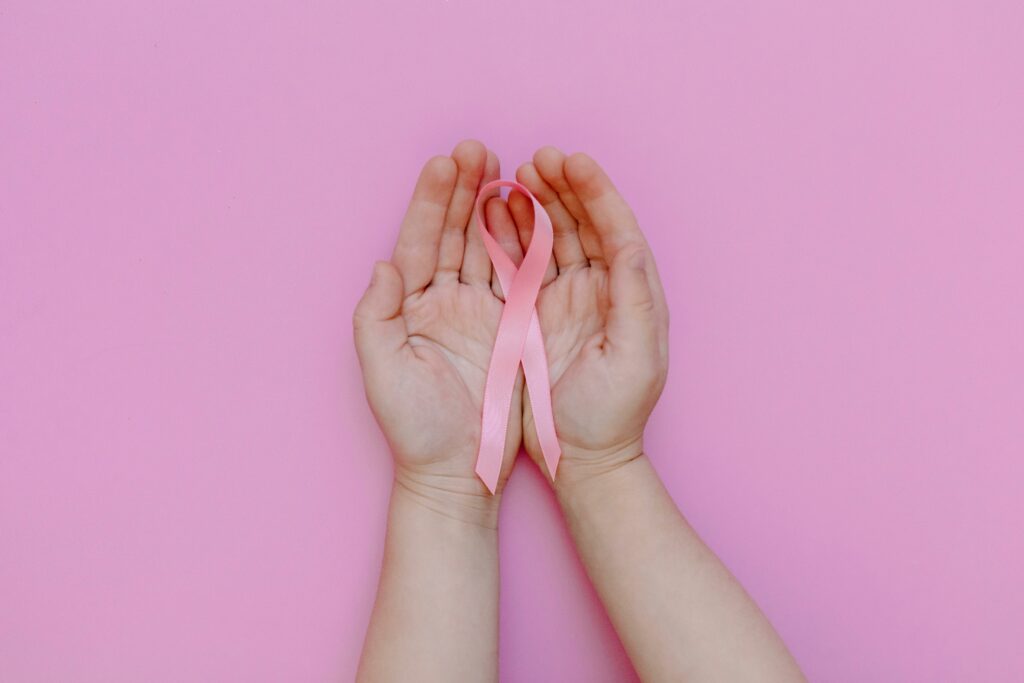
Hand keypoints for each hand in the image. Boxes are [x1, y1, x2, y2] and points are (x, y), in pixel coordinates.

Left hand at [353, 140, 521, 519]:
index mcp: (409, 306)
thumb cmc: (416, 429)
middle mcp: (441, 301)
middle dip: (463, 190)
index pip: (418, 240)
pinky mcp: (511, 327)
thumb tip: (383, 265)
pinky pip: (518, 276)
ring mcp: (478, 311)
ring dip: (494, 207)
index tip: (445, 162)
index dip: (430, 201)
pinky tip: (530, 212)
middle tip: (477, 148)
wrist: (459, 471)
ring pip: (486, 247)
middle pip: (452, 233)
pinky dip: (523, 243)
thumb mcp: (383, 373)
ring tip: (506, 168)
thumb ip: (374, 318)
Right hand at [511, 148, 669, 484]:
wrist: (582, 456)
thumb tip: (632, 245)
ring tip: (512, 175)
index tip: (573, 161)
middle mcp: (602, 288)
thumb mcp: (635, 359)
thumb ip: (637, 300)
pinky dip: (510, 235)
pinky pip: (522, 263)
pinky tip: (494, 213)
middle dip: (561, 186)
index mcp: (632, 293)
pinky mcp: (534, 312)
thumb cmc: (614, 414)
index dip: (597, 192)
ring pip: (551, 236)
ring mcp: (566, 297)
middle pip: (583, 223)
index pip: (617, 228)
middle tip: (536, 158)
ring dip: (535, 204)